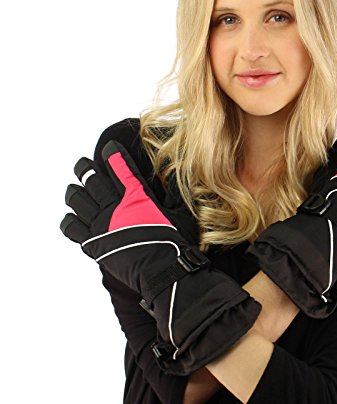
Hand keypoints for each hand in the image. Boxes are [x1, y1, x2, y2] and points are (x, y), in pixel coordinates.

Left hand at [61, 140, 260, 374]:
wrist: (163, 273)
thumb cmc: (176, 244)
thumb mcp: (181, 212)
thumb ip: (175, 191)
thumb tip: (176, 171)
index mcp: (136, 196)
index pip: (119, 166)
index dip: (112, 154)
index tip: (109, 148)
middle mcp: (114, 207)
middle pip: (90, 179)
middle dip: (85, 168)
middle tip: (82, 163)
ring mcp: (101, 225)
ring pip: (77, 199)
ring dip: (74, 191)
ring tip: (74, 188)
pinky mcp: (94, 244)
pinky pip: (72, 227)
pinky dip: (70, 219)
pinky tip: (72, 217)